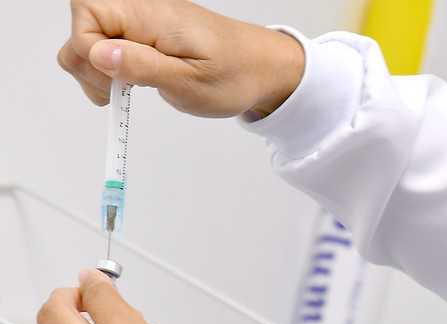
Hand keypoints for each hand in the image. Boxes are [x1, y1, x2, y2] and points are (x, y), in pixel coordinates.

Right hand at [58, 0, 304, 116]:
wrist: (266, 68)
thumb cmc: (236, 76)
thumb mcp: (189, 83)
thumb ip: (141, 67)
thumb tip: (98, 54)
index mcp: (152, 15)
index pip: (87, 14)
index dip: (88, 50)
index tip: (113, 82)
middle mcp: (146, 9)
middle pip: (84, 23)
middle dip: (87, 62)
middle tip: (117, 93)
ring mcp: (147, 19)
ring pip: (94, 34)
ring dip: (97, 67)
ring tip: (125, 92)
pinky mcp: (151, 31)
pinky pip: (114, 41)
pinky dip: (113, 64)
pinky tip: (131, 83)